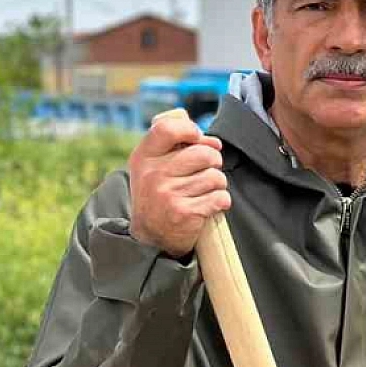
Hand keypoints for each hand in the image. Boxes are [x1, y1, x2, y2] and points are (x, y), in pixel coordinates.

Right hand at [127, 108, 230, 258]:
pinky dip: (221, 202)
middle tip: (205, 172)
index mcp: (144, 156)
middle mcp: (154, 174)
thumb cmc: (160, 194)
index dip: (191, 131)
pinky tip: (208, 206)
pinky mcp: (184, 212)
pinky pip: (220, 197)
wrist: (151, 237)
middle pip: (204, 154)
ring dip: (217, 185)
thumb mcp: (154, 166)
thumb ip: (177, 145)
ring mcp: (168, 194)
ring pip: (215, 177)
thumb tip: (213, 142)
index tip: (198, 140)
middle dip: (213, 162)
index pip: (168, 129)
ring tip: (203, 192)